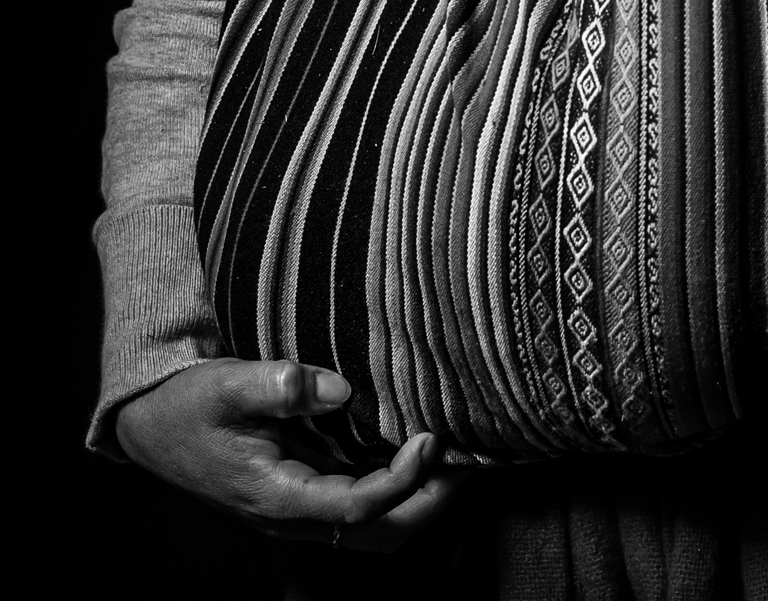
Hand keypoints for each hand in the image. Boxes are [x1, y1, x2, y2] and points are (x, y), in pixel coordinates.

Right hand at [114, 358, 460, 553]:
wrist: (151, 425)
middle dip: (427, 502)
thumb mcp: (227, 384)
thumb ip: (282, 385)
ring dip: (415, 500)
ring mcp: (295, 511)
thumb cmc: (189, 404)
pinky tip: (412, 454)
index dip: (402, 477)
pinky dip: (393, 491)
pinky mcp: (298, 496)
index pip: (357, 504)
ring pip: (369, 529)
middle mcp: (291, 515)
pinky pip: (356, 510)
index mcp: (276, 496)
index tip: (431, 438)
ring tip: (450, 458)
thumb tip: (340, 389)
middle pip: (376, 533)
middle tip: (464, 460)